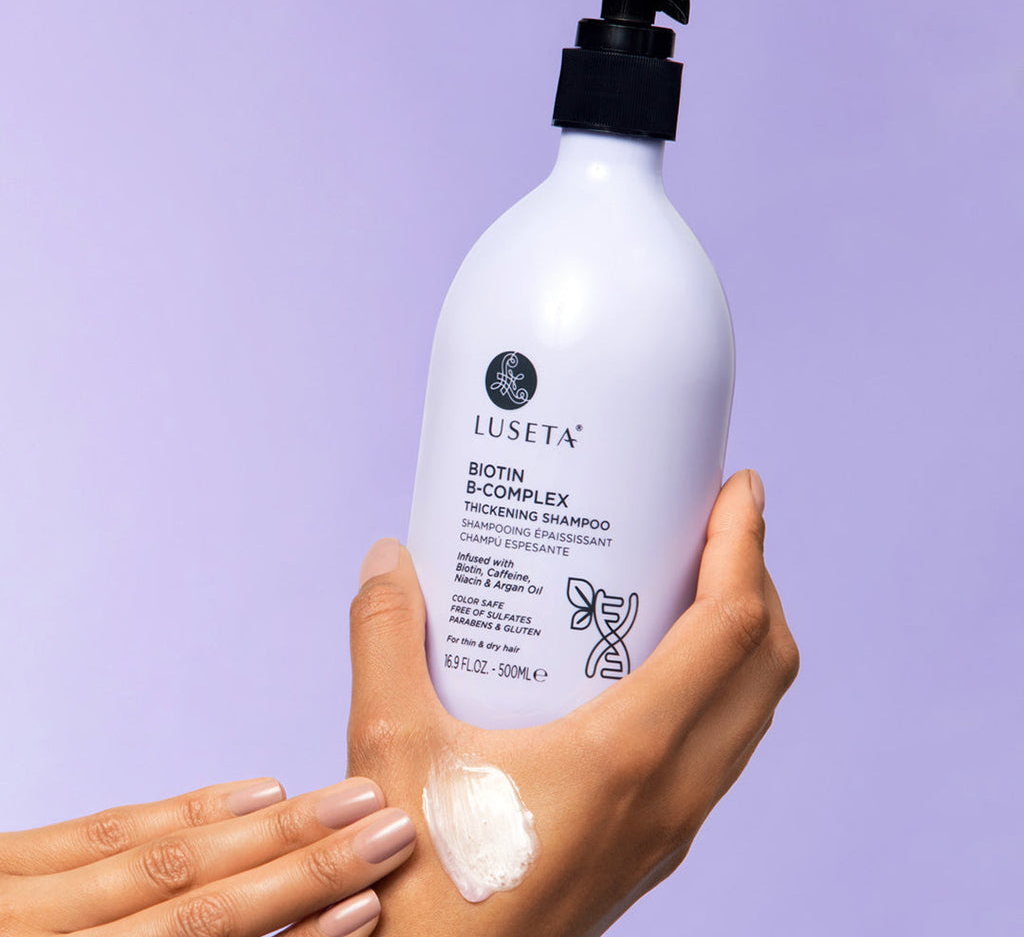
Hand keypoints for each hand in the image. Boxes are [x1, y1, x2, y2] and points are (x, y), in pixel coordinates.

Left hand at [0, 776, 415, 936]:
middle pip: (197, 904)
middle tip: (385, 826)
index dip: (291, 934)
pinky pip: (105, 825)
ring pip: (162, 855)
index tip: (363, 905)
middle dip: (304, 865)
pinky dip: (189, 807)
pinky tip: (254, 790)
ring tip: (344, 800)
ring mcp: (13, 902)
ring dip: (266, 827)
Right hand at [347, 469, 798, 936]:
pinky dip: (715, 689)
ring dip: (742, 640)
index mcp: (628, 753)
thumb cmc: (424, 885)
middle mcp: (672, 791)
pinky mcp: (654, 844)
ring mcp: (671, 826)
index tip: (737, 488)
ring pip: (750, 713)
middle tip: (715, 526)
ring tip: (692, 585)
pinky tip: (648, 670)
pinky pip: (719, 749)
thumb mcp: (392, 746)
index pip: (731, 629)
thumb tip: (388, 560)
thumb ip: (385, 639)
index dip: (744, 545)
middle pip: (763, 667)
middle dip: (755, 581)